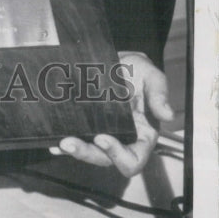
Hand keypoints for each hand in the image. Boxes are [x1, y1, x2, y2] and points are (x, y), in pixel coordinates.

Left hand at [50, 51, 173, 175]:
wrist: (116, 58)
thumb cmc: (137, 71)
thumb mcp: (151, 75)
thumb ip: (159, 93)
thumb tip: (168, 115)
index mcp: (141, 135)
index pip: (133, 159)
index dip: (119, 156)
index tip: (103, 138)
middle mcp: (120, 138)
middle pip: (104, 159)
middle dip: (85, 153)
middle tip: (68, 143)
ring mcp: (99, 132)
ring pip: (87, 150)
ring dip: (72, 150)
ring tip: (59, 142)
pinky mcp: (83, 124)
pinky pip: (73, 137)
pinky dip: (59, 140)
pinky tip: (50, 139)